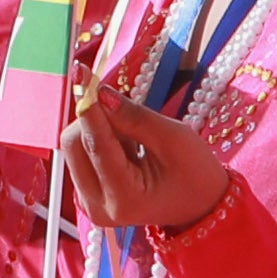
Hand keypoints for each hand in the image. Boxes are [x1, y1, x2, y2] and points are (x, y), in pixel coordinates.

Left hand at [57, 80, 233, 237]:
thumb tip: (100, 92)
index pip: (96, 144)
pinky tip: (127, 150)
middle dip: (95, 119)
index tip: (80, 70)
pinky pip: (81, 156)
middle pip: (74, 145)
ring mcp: (90, 204)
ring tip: (135, 141)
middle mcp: (98, 207)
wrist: (202, 207)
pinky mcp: (88, 196)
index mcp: (125, 198)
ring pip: (74, 148)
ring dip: (99, 131)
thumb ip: (134, 117)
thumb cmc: (196, 174)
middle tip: (129, 116)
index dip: (89, 104)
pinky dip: (100, 142)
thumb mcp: (174, 138)